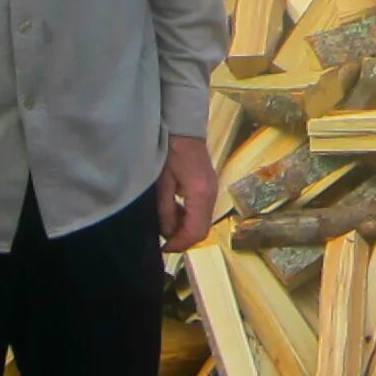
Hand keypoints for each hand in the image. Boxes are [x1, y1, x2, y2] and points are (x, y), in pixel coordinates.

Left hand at [156, 135, 215, 253]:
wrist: (183, 127)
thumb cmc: (169, 152)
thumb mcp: (162, 183)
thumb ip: (166, 210)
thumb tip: (167, 233)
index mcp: (200, 195)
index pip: (196, 231)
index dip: (180, 244)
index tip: (163, 248)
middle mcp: (212, 195)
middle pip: (203, 229)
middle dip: (183, 239)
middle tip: (164, 240)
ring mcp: (213, 190)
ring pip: (203, 221)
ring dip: (186, 229)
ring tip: (167, 226)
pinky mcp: (210, 186)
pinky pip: (203, 211)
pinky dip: (190, 218)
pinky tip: (176, 211)